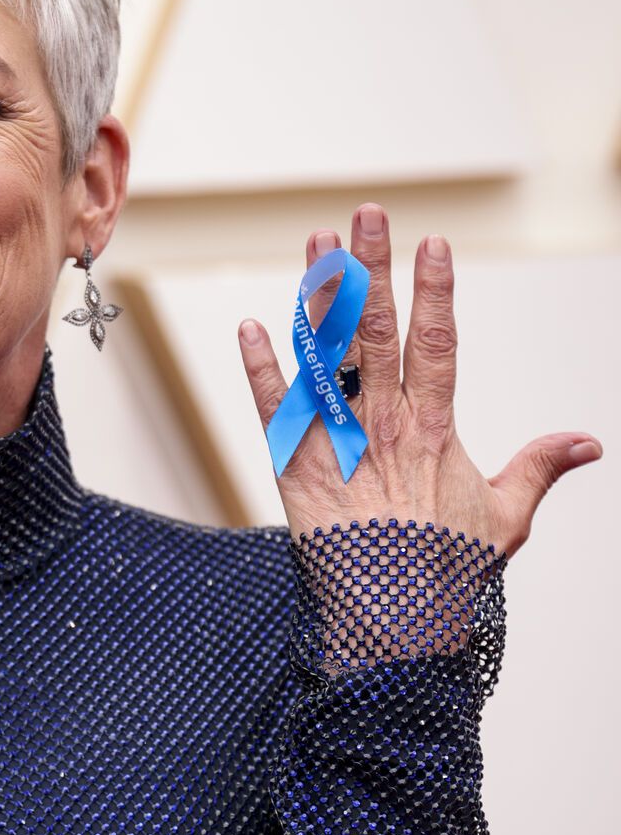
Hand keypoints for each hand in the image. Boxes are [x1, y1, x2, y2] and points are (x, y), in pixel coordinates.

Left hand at [239, 203, 602, 556]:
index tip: (434, 243)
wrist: (393, 620)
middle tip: (367, 215)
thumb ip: (539, 468)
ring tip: (316, 244)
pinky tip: (249, 327)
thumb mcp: (506, 517)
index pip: (437, 345)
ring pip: (326, 356)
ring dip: (319, 297)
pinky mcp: (296, 466)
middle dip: (373, 269)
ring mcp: (337, 441)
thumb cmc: (449, 568)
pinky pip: (276, 410)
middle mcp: (383, 424)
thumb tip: (589, 442)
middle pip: (377, 333)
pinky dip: (260, 370)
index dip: (435, 292)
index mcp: (434, 429)